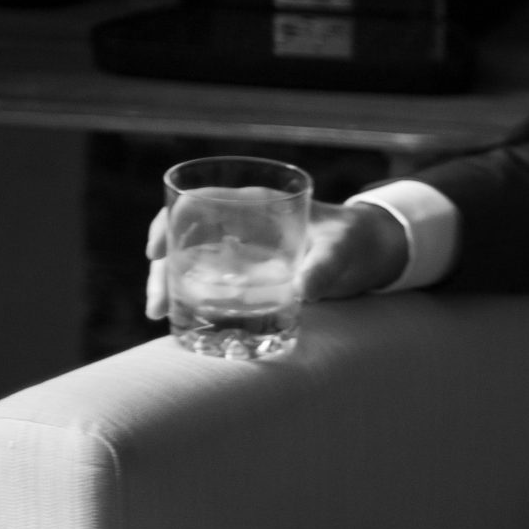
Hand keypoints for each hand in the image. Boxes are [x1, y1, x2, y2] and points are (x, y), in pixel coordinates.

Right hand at [145, 197, 410, 319]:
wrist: (372, 252)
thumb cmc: (355, 239)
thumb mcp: (343, 249)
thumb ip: (325, 266)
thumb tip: (303, 291)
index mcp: (254, 206)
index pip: (195, 204)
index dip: (167, 225)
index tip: (156, 252)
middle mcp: (240, 227)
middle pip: (184, 240)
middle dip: (163, 270)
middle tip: (157, 306)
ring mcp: (242, 252)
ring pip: (192, 264)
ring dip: (173, 288)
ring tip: (164, 317)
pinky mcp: (251, 277)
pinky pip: (213, 285)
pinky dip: (196, 301)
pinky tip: (187, 324)